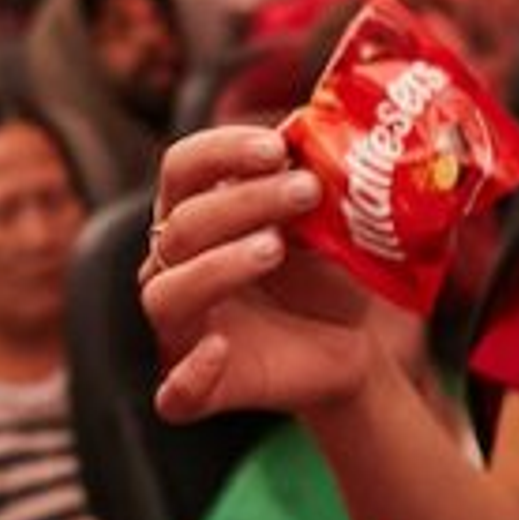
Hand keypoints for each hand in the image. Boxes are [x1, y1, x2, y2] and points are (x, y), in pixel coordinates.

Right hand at [142, 125, 383, 422]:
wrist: (353, 345)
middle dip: (243, 201)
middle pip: (180, 226)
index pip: (180, 169)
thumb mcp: (324, 221)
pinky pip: (174, 392)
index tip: (277, 148)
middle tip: (306, 191)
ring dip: (218, 265)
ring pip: (166, 295)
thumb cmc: (325, 273)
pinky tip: (220, 349)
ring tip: (274, 248)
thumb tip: (317, 127)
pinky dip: (191, 371)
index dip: (220, 151)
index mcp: (194, 216)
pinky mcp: (198, 390)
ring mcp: (180, 329)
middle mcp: (172, 268)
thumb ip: (312, 177)